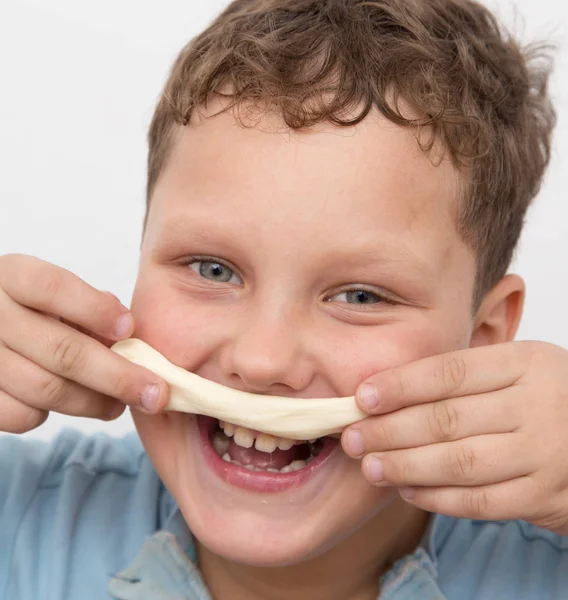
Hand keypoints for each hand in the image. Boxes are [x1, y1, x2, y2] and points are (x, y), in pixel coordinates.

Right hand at [0, 254, 168, 433]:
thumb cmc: (33, 310)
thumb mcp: (55, 293)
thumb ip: (89, 306)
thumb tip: (127, 333)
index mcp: (13, 277)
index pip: (53, 287)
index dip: (95, 309)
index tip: (129, 328)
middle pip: (62, 351)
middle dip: (118, 376)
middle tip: (156, 393)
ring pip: (47, 389)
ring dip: (95, 402)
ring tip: (122, 403)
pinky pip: (21, 416)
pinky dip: (51, 414)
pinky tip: (70, 402)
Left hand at [341, 342, 567, 535]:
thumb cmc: (543, 398)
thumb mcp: (515, 370)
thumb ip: (463, 376)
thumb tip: (386, 389)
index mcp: (524, 363)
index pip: (450, 371)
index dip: (400, 385)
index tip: (362, 397)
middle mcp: (536, 404)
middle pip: (447, 419)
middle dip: (390, 430)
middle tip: (352, 438)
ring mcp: (544, 453)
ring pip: (460, 463)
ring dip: (406, 466)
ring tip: (371, 467)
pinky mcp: (545, 496)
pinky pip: (480, 502)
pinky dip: (438, 498)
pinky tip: (408, 490)